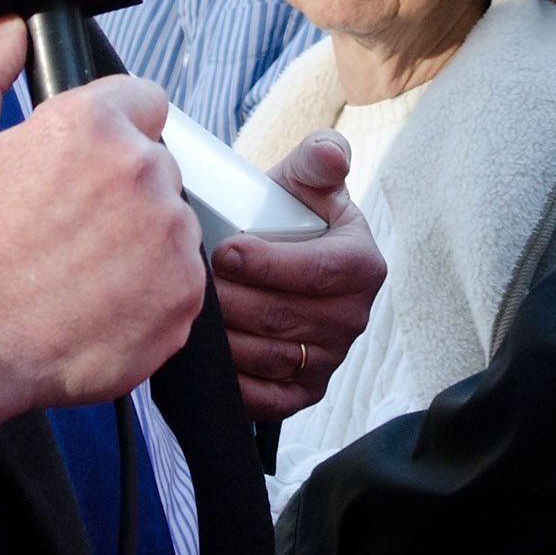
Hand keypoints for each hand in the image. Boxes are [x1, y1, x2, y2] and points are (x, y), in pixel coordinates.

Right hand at [0, 19, 203, 423]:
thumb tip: (13, 32)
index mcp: (92, 125)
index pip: (144, 101)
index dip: (113, 129)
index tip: (87, 163)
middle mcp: (143, 173)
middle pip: (157, 167)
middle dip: (122, 190)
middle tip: (70, 227)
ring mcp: (169, 239)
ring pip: (171, 226)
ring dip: (140, 242)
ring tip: (80, 272)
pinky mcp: (182, 298)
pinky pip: (180, 283)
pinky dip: (149, 295)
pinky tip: (98, 305)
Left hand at [213, 131, 386, 420]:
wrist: (280, 256)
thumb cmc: (291, 213)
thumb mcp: (306, 179)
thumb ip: (319, 157)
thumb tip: (332, 154)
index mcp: (363, 265)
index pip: (318, 272)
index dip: (268, 264)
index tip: (225, 251)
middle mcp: (355, 317)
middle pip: (286, 318)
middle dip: (233, 300)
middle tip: (192, 280)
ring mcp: (332, 358)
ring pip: (270, 357)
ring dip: (226, 339)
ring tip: (193, 312)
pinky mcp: (307, 391)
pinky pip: (271, 400)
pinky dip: (236, 384)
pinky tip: (209, 358)